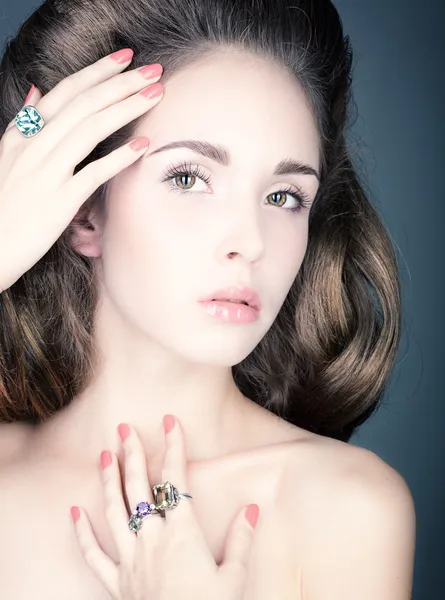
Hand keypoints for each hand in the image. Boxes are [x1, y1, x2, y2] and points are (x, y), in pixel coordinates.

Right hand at [0, 48, 162, 291]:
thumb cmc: (3, 205)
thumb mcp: (6, 156)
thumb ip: (24, 124)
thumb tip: (36, 92)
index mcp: (23, 135)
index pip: (64, 92)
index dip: (97, 72)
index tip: (125, 59)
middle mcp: (34, 147)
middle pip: (83, 104)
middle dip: (121, 83)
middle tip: (154, 71)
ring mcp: (46, 173)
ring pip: (89, 129)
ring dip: (125, 108)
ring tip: (155, 96)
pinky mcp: (58, 202)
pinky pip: (92, 173)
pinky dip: (118, 157)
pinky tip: (143, 145)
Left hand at [70, 416, 258, 599]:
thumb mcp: (234, 579)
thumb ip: (241, 540)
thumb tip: (252, 508)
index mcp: (182, 534)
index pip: (177, 480)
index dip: (174, 447)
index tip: (170, 422)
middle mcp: (152, 540)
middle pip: (139, 488)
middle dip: (131, 455)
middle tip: (123, 429)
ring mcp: (131, 560)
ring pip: (114, 512)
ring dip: (107, 481)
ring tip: (102, 455)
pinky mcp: (117, 583)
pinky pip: (94, 556)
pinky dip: (82, 534)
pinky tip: (74, 514)